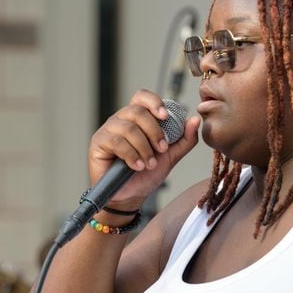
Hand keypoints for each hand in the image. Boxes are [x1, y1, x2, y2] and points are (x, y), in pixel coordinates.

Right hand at [88, 89, 200, 207]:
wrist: (130, 196)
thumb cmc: (147, 174)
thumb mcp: (171, 156)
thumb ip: (184, 139)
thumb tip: (194, 120)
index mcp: (138, 118)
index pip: (142, 97)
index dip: (154, 102)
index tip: (166, 117)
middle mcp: (121, 120)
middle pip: (137, 111)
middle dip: (154, 131)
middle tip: (162, 150)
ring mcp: (108, 130)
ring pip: (128, 128)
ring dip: (144, 148)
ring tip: (149, 164)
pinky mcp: (98, 142)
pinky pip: (116, 142)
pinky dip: (131, 155)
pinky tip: (137, 166)